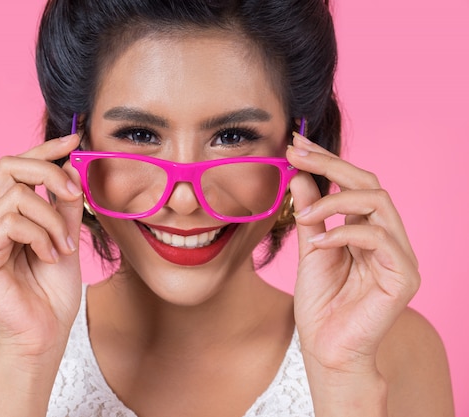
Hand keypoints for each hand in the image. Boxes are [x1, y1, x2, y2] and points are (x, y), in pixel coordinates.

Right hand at [0, 134, 83, 360]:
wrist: (44, 335)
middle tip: (75, 194)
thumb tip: (73, 165)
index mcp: (7, 216)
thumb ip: (66, 205)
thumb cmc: (53, 292)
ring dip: (53, 219)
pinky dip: (40, 235)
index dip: (45, 149)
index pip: (18, 167)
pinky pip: (11, 221)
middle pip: (8, 166)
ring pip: (18, 196)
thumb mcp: (67, 237)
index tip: (75, 140)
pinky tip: (50, 257)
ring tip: (64, 248)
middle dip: (49, 172)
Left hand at [287, 132, 419, 375]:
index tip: (295, 145)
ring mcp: (399, 256)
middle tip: (297, 153)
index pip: (353, 184)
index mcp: (367, 230)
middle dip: (331, 164)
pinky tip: (318, 242)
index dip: (326, 160)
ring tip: (304, 216)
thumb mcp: (310, 249)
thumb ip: (311, 215)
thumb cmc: (320, 303)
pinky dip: (343, 232)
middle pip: (369, 183)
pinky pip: (377, 237)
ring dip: (335, 201)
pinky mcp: (403, 276)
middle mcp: (388, 238)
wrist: (326, 348)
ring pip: (378, 202)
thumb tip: (300, 176)